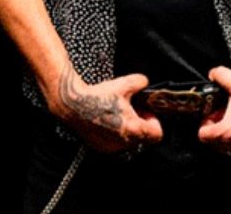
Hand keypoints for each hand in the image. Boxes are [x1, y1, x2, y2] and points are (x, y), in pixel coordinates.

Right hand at [47, 67, 161, 153]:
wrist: (73, 105)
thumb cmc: (99, 96)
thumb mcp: (125, 83)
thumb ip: (141, 82)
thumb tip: (144, 83)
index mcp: (133, 129)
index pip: (157, 135)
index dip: (154, 121)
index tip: (146, 112)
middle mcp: (124, 142)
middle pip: (142, 138)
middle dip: (140, 123)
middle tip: (131, 110)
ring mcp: (111, 147)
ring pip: (128, 141)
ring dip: (127, 129)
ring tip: (117, 114)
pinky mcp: (100, 147)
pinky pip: (115, 143)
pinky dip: (115, 133)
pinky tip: (107, 120)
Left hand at [197, 66, 230, 157]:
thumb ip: (221, 76)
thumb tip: (213, 74)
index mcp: (227, 132)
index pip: (202, 135)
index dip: (205, 122)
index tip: (213, 114)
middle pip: (213, 142)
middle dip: (216, 128)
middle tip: (224, 114)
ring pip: (225, 147)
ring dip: (226, 134)